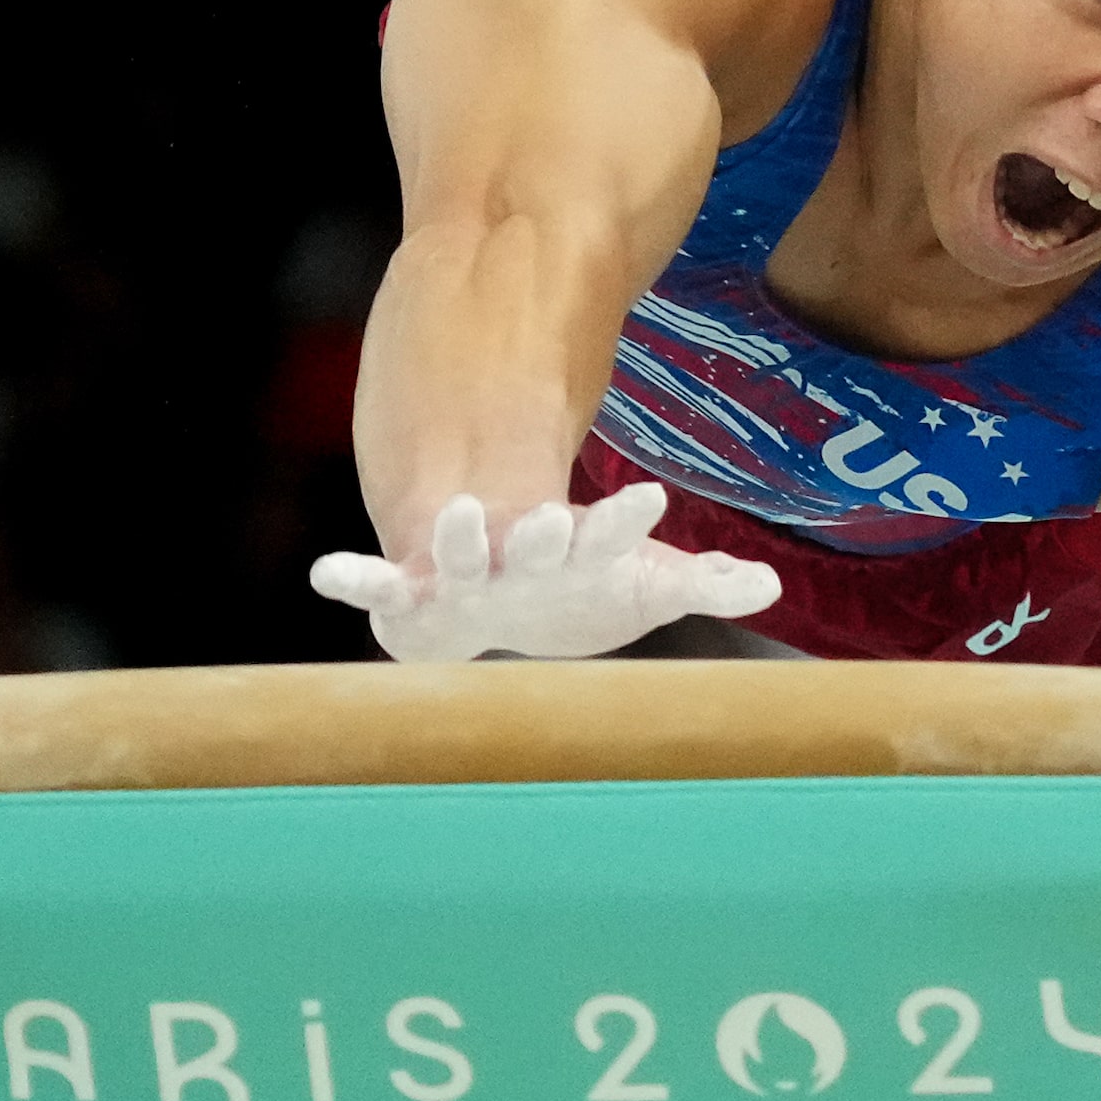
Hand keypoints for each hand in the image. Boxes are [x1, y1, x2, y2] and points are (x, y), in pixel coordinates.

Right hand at [309, 484, 780, 661]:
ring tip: (458, 515)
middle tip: (546, 523)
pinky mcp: (412, 596)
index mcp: (578, 548)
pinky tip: (329, 575)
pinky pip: (380, 586)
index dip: (625, 519)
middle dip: (539, 534)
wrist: (502, 601)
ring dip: (456, 536)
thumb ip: (703, 581)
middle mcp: (518, 552)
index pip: (607, 529)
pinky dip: (357, 579)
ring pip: (455, 550)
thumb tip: (771, 586)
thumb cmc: (584, 592)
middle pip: (531, 540)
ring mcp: (463, 568)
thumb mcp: (646, 587)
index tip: (651, 498)